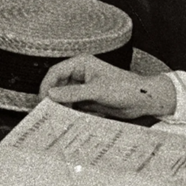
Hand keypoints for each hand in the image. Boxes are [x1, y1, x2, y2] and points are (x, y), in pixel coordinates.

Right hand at [38, 54, 176, 118]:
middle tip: (48, 113)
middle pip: (57, 86)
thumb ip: (74, 93)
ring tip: (58, 119)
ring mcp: (84, 88)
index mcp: (82, 64)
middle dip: (52, 99)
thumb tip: (52, 94)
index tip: (43, 101)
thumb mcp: (98, 90)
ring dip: (61, 108)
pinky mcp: (88, 100)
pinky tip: (69, 121)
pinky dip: (70, 113)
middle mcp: (81, 74)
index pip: (55, 72)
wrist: (143, 100)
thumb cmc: (126, 88)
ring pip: (64, 98)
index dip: (46, 86)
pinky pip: (73, 106)